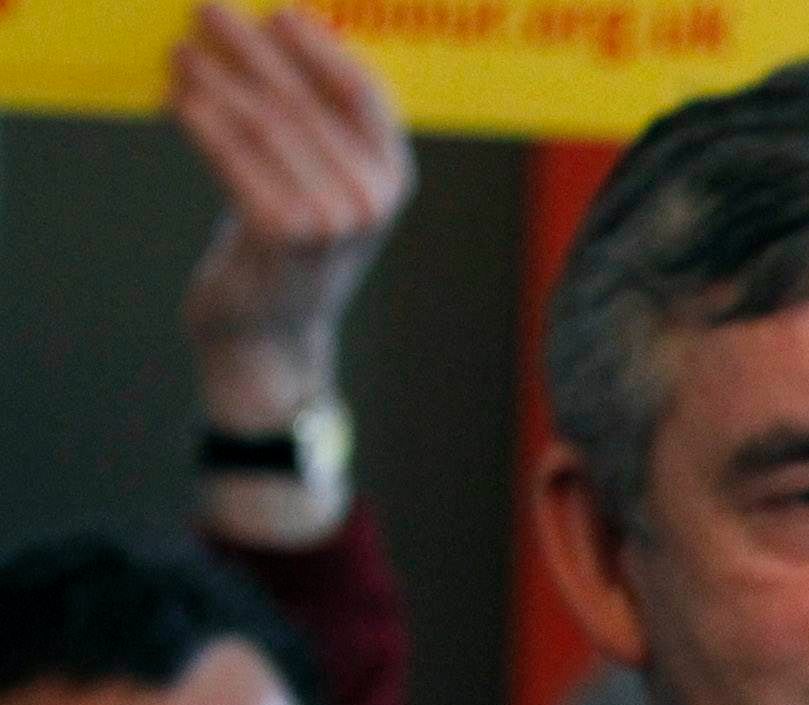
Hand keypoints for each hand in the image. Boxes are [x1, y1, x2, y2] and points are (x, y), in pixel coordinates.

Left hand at [172, 4, 413, 430]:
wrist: (269, 332)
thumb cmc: (288, 247)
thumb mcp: (322, 186)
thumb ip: (316, 129)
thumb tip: (261, 41)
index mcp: (393, 178)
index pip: (362, 93)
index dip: (317, 46)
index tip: (274, 13)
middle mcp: (371, 199)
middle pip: (304, 100)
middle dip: (249, 49)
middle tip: (206, 12)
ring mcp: (333, 221)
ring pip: (266, 123)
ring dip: (215, 79)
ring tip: (179, 54)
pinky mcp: (285, 236)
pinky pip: (235, 159)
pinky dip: (201, 121)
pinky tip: (177, 99)